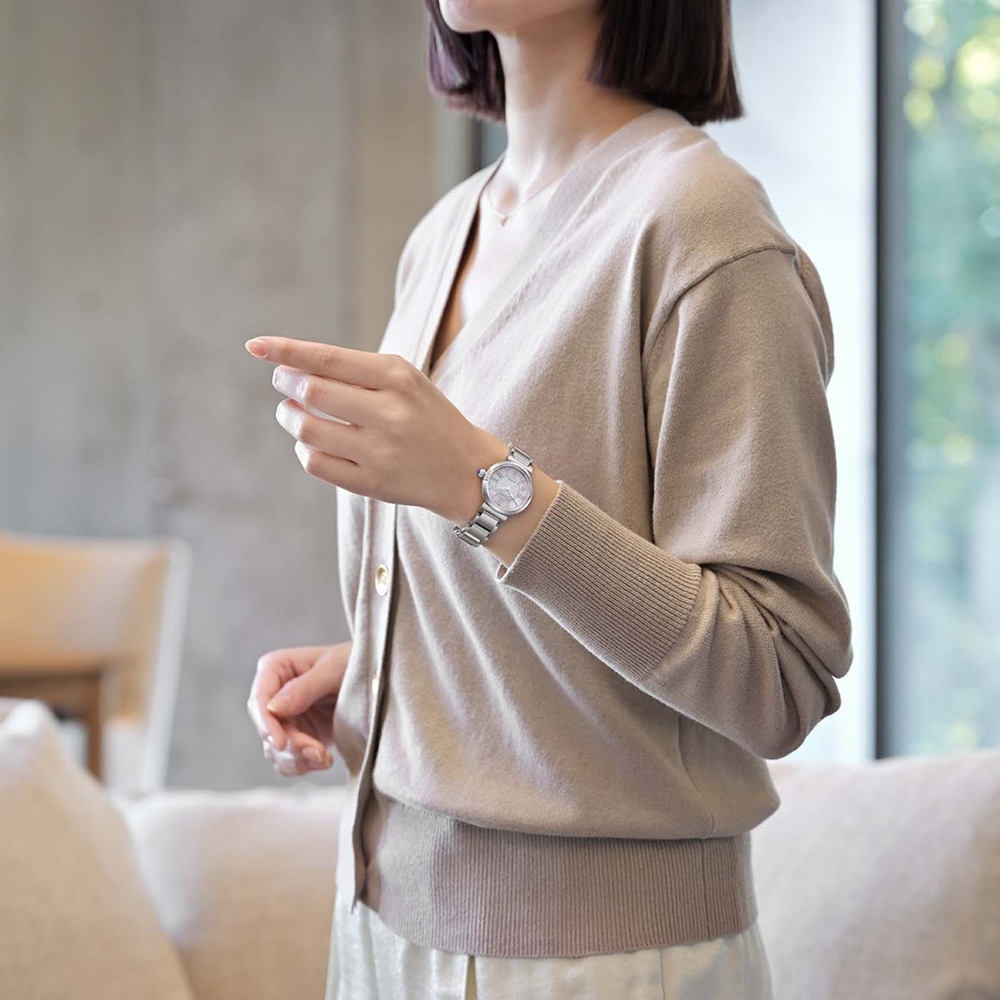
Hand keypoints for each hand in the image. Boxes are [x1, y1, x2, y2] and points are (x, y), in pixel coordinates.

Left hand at [244, 336, 507, 522]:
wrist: (467, 470)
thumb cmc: (427, 417)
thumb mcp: (405, 381)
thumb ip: (356, 371)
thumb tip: (291, 366)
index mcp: (398, 378)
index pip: (329, 359)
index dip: (286, 351)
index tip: (255, 346)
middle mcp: (390, 413)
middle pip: (312, 391)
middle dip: (287, 383)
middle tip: (283, 382)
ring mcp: (380, 451)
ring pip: (307, 429)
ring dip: (290, 417)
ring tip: (292, 412)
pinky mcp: (371, 483)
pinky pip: (315, 462)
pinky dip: (303, 448)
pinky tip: (310, 441)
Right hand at [246, 641, 350, 775]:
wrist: (375, 679)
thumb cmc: (354, 663)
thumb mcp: (335, 669)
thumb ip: (305, 687)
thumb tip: (273, 708)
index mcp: (277, 667)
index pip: (259, 699)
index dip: (266, 724)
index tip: (281, 744)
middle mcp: (274, 693)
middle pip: (267, 730)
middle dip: (291, 746)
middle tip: (319, 753)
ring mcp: (284, 717)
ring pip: (274, 750)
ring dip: (299, 759)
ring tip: (325, 758)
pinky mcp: (296, 736)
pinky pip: (288, 760)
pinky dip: (304, 765)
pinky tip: (324, 760)